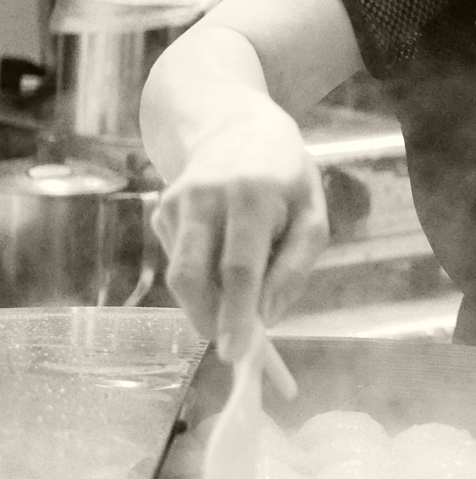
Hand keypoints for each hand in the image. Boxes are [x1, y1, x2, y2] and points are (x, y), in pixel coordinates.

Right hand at [152, 104, 328, 359]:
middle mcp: (206, 196)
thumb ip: (294, 266)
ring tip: (235, 299)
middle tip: (231, 345)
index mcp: (252, 193)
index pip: (239, 267)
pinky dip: (201, 277)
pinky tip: (221, 255)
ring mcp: (177, 202)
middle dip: (209, 320)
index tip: (235, 353)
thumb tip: (267, 316)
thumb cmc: (285, 176)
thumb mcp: (311, 213)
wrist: (234, 125)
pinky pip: (179, 261)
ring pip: (179, 275)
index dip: (236, 314)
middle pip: (192, 276)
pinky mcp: (161, 211)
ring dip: (204, 303)